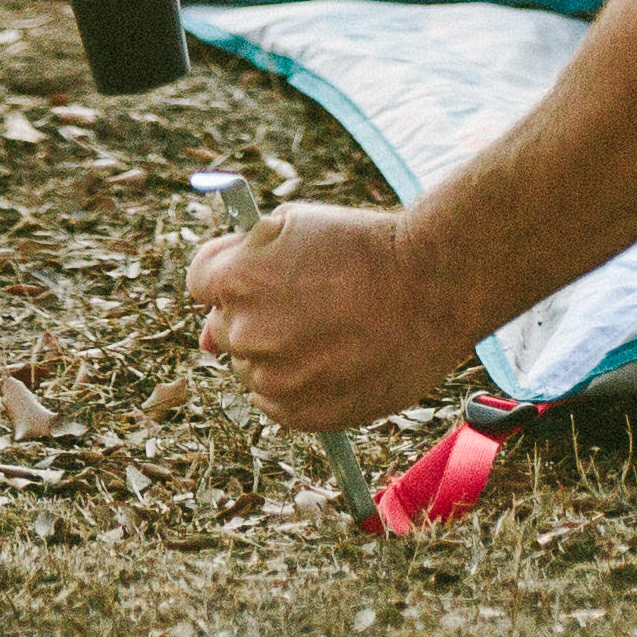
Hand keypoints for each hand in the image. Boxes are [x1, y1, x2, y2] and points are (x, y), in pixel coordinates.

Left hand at [181, 204, 471, 431]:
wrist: (436, 286)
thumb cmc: (368, 246)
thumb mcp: (295, 222)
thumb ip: (238, 259)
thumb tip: (205, 327)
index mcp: (235, 279)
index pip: (200, 283)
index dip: (234, 272)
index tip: (267, 273)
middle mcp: (245, 332)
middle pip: (225, 328)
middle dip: (256, 313)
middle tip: (313, 301)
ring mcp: (275, 378)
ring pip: (253, 368)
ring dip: (278, 353)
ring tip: (334, 330)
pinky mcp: (304, 413)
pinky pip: (278, 404)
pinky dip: (298, 386)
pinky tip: (337, 359)